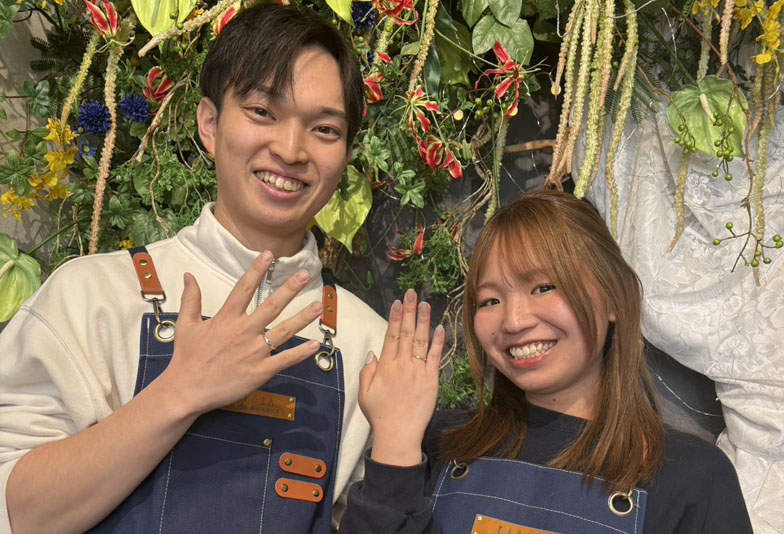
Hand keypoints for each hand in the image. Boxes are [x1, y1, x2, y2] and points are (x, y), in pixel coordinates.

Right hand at [158, 251, 322, 415]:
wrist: (185, 391)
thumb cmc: (186, 358)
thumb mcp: (185, 325)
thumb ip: (191, 299)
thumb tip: (189, 275)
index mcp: (226, 319)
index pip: (244, 289)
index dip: (257, 270)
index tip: (270, 255)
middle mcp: (243, 332)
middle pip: (271, 306)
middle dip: (289, 289)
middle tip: (306, 274)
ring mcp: (253, 352)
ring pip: (283, 331)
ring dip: (302, 318)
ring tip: (318, 305)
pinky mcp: (259, 372)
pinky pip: (284, 360)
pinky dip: (300, 353)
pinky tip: (314, 344)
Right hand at [360, 288, 444, 466]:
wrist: (398, 435)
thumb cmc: (380, 416)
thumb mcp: (364, 394)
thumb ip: (367, 371)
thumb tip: (373, 353)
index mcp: (385, 367)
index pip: (390, 336)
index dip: (395, 317)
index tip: (397, 302)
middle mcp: (401, 365)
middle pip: (406, 333)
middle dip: (408, 311)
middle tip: (411, 293)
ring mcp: (417, 372)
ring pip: (420, 341)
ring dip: (423, 320)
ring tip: (424, 303)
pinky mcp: (431, 381)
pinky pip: (436, 358)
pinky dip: (439, 342)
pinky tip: (440, 328)